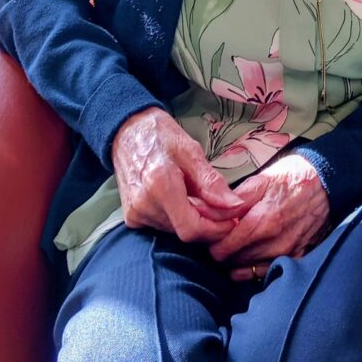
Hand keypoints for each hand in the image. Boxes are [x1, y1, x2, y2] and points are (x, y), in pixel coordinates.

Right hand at [111, 106, 243, 242]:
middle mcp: (144, 205)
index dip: (216, 229)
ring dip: (192, 219)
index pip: (191, 228)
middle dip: (208, 222)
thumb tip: (234, 206)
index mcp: (160, 185)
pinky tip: (180, 198)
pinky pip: (162, 226)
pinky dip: (177, 217)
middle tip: (220, 203)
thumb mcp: (191, 150)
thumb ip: (211, 181)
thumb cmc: (161, 135)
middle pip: (185, 231)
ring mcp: (135, 213)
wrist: (127, 130)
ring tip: (196, 194)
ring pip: (175, 231)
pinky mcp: (132, 217)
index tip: (232, 218)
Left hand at [208, 154, 330, 280]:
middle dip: (224, 251)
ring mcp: (287, 253)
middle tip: (223, 237)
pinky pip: (267, 272)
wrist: (325, 183)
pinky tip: (252, 255)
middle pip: (234, 261)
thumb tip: (209, 212)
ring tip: (237, 244)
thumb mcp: (260, 180)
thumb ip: (233, 200)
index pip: (224, 248)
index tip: (212, 234)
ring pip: (249, 270)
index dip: (213, 242)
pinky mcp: (297, 258)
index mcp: (262, 221)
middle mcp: (275, 243)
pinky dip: (255, 267)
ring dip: (238, 261)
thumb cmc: (292, 178)